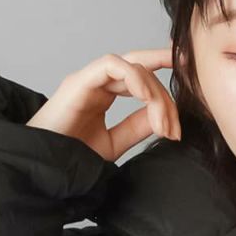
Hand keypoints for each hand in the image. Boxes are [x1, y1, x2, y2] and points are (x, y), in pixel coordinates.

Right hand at [27, 47, 180, 161]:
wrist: (42, 169)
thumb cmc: (68, 158)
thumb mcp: (113, 144)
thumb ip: (136, 127)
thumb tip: (163, 116)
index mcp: (104, 94)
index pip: (141, 77)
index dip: (166, 79)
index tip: (193, 85)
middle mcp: (97, 82)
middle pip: (142, 71)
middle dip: (165, 96)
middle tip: (175, 129)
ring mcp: (88, 79)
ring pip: (132, 66)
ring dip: (154, 93)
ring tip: (162, 125)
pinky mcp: (79, 81)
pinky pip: (113, 65)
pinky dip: (135, 78)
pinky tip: (146, 99)